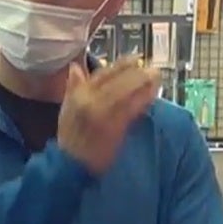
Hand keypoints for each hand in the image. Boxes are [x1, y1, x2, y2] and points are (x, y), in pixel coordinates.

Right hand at [57, 57, 160, 175]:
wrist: (71, 165)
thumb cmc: (70, 138)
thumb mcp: (66, 109)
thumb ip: (72, 86)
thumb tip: (76, 67)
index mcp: (79, 94)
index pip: (103, 73)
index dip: (121, 64)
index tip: (135, 58)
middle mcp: (90, 100)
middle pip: (119, 80)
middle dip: (138, 72)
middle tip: (152, 70)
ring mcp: (104, 113)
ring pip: (128, 91)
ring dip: (145, 83)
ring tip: (156, 78)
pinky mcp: (116, 127)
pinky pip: (133, 108)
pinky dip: (144, 99)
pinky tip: (153, 95)